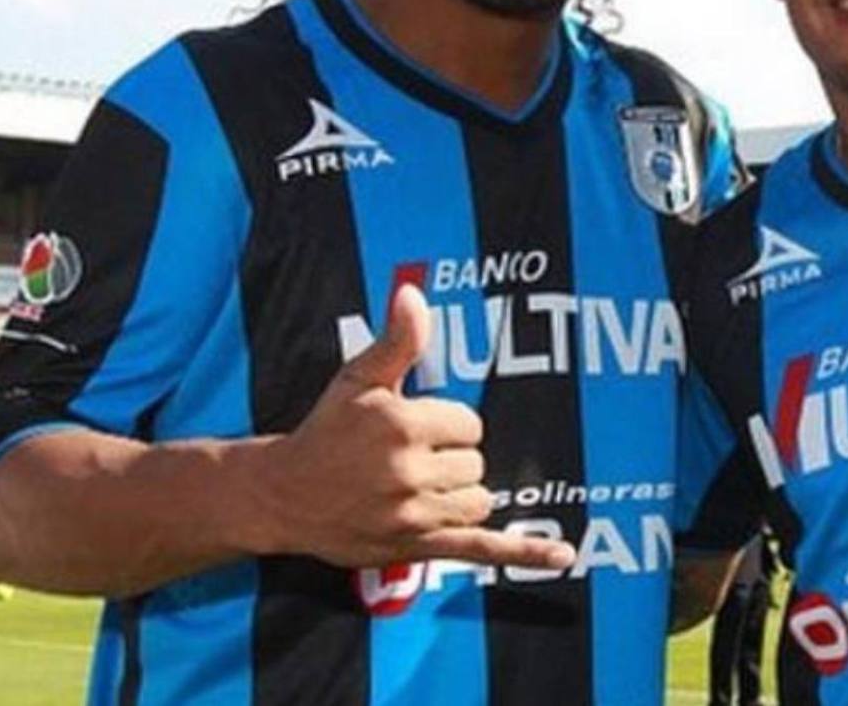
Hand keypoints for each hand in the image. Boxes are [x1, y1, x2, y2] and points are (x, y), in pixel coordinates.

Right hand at [252, 283, 574, 571]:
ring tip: (420, 488)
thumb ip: (398, 341)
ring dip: (461, 494)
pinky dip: (525, 553)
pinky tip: (564, 555)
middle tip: (408, 460)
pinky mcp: (416, 549)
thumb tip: (414, 293)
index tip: (415, 429)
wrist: (284, 495)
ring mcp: (414, 515)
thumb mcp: (358, 379)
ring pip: (479, 501)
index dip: (447, 425)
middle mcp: (410, 472)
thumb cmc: (325, 431)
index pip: (469, 423)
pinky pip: (481, 549)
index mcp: (403, 426)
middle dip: (452, 459)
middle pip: (476, 464)